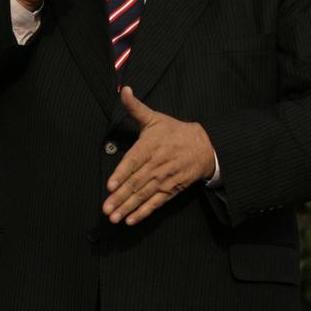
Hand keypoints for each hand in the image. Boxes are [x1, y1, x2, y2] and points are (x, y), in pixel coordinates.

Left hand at [103, 87, 215, 225]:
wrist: (205, 146)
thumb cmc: (174, 132)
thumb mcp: (155, 118)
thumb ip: (135, 107)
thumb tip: (123, 90)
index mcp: (149, 147)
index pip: (133, 162)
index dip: (121, 174)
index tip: (110, 185)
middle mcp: (156, 165)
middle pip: (136, 183)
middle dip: (120, 197)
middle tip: (106, 209)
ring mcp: (164, 179)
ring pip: (143, 195)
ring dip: (128, 208)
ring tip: (114, 217)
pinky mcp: (171, 189)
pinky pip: (156, 203)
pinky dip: (144, 212)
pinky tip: (131, 220)